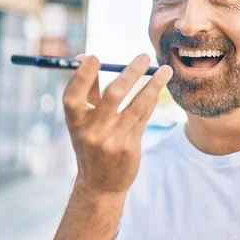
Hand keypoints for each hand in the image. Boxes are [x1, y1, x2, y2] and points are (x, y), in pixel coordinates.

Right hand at [63, 54, 172, 194]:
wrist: (100, 183)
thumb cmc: (91, 142)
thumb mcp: (83, 121)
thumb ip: (86, 90)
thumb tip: (85, 56)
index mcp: (75, 122)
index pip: (73, 95)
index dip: (82, 75)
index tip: (94, 57)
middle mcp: (91, 131)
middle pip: (113, 95)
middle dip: (131, 73)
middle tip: (144, 56)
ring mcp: (111, 140)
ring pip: (137, 105)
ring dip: (153, 84)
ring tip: (165, 70)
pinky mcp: (129, 147)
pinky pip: (145, 117)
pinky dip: (153, 99)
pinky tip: (161, 87)